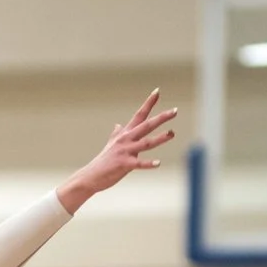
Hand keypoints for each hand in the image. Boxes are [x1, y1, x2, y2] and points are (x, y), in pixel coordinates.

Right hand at [56, 91, 177, 211]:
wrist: (91, 175)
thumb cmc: (104, 161)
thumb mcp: (111, 144)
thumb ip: (116, 133)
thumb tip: (118, 125)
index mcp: (125, 133)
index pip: (139, 114)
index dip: (149, 103)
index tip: (158, 91)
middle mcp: (126, 139)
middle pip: (147, 125)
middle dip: (161, 118)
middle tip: (175, 111)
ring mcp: (125, 151)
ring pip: (146, 143)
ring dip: (160, 138)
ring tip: (172, 133)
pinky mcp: (124, 164)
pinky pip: (139, 164)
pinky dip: (148, 164)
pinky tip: (158, 163)